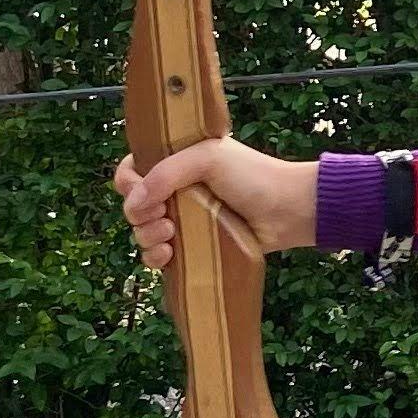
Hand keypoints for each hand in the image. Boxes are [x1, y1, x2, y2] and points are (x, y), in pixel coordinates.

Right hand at [115, 139, 320, 273]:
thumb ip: (166, 174)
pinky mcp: (193, 247)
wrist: (288, 210)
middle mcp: (176, 190)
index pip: (132, 170)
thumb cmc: (252, 177)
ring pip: (143, 232)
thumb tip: (134, 202)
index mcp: (176, 161)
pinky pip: (159, 256)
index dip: (129, 184)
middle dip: (139, 215)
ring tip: (170, 236)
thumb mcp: (207, 159)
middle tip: (164, 217)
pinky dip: (155, 258)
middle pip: (134, 205)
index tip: (141, 193)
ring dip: (146, 237)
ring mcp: (184, 220)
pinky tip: (168, 255)